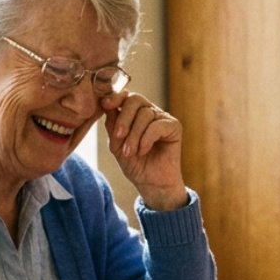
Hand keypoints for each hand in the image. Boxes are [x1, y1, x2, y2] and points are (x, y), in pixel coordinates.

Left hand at [101, 91, 186, 211]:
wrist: (151, 184)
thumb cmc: (135, 164)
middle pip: (135, 100)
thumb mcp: (116, 144)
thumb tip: (105, 103)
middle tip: (118, 137)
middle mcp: (149, 112)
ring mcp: (162, 118)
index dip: (116, 97)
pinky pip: (157, 126)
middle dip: (124, 118)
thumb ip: (112, 124)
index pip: (125, 96)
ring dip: (134, 135)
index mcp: (134, 113)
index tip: (106, 104)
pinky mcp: (174, 127)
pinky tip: (143, 151)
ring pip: (145, 114)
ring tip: (131, 153)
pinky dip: (146, 139)